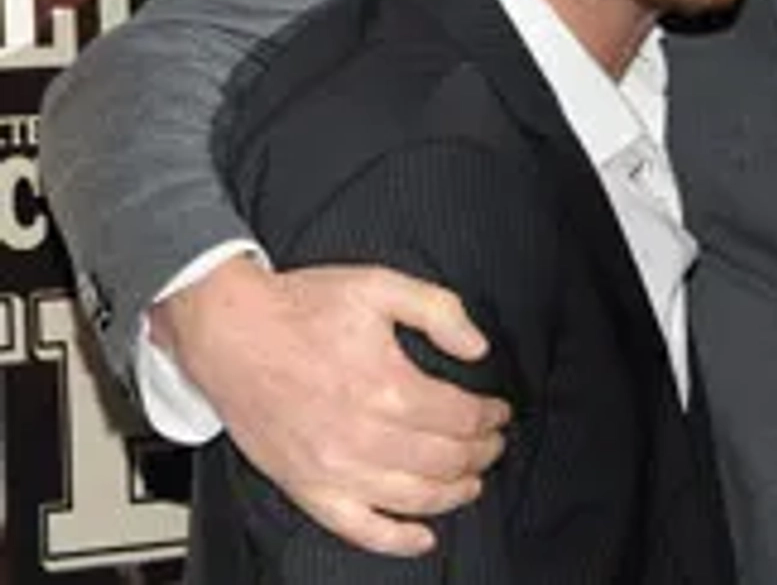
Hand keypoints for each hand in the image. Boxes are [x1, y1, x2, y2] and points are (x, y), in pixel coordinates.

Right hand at [152, 256, 510, 554]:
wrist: (228, 331)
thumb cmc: (300, 307)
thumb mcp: (381, 286)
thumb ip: (440, 311)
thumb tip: (477, 348)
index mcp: (388, 387)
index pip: (461, 417)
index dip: (490, 417)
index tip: (499, 412)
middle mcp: (363, 436)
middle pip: (445, 459)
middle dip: (480, 453)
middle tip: (493, 444)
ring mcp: (332, 469)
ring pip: (414, 498)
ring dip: (454, 493)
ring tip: (472, 481)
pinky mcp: (305, 487)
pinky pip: (358, 529)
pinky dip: (396, 539)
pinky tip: (424, 537)